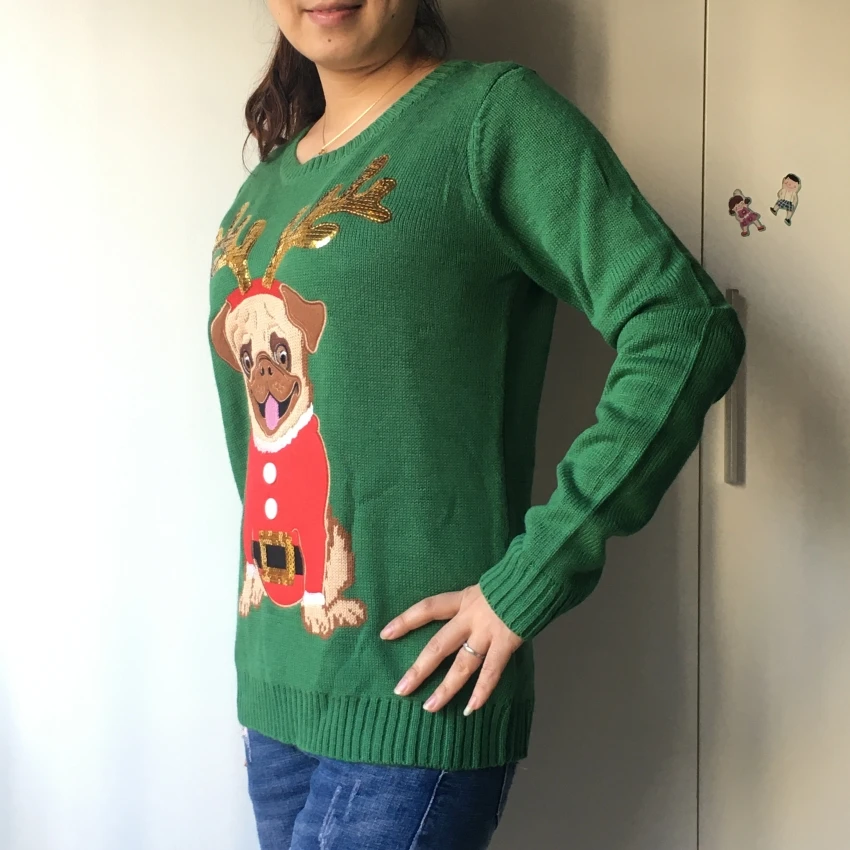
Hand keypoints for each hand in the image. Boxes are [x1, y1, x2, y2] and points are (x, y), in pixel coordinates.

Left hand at [380, 584, 523, 715]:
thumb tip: (468, 613)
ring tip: (430, 707)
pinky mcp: (506, 642)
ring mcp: (488, 632)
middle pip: (438, 645)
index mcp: (464, 598)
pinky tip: (471, 708)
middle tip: (400, 689)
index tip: (385, 634)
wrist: (538, 574)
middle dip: (419, 669)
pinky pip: (492, 672)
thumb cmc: (516, 578)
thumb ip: (477, 600)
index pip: (428, 608)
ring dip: (446, 688)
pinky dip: (482, 691)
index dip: (406, 620)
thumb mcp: (488, 584)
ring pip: (462, 665)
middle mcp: (471, 617)